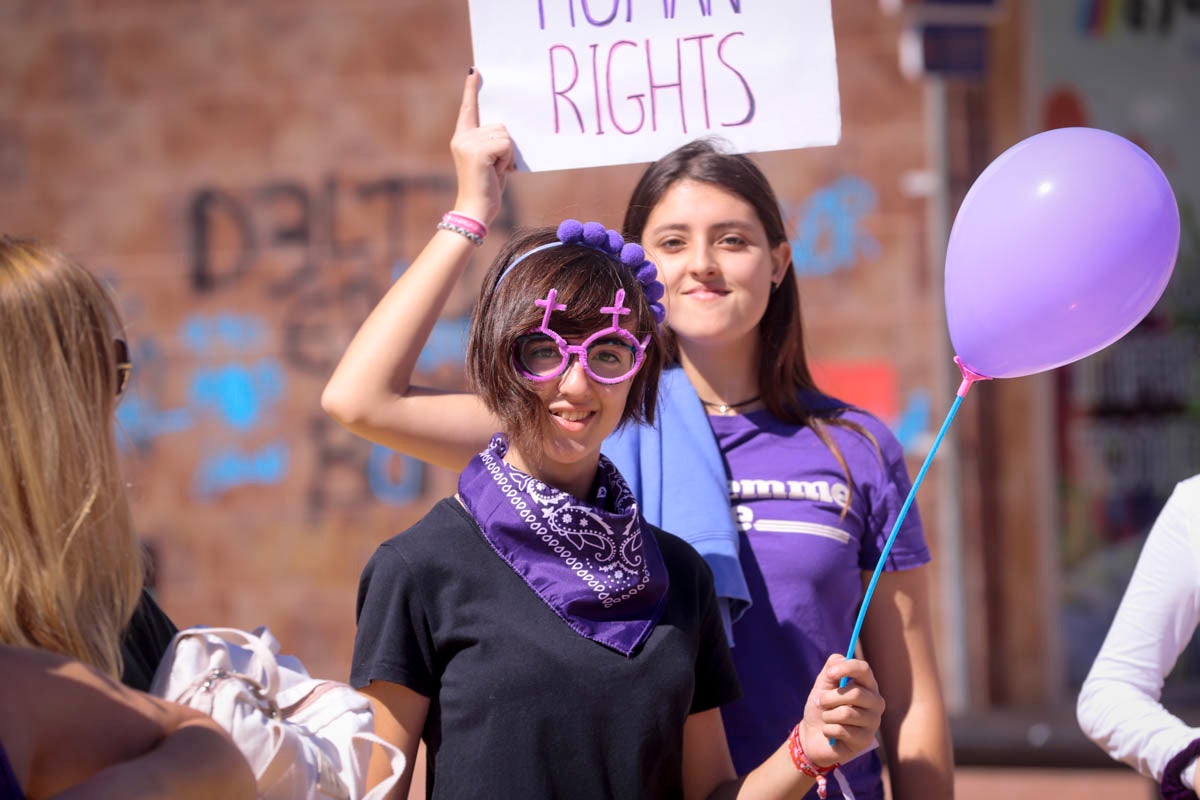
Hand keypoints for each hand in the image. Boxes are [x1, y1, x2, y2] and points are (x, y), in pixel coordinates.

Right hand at [450, 69, 515, 225]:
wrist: (475, 209)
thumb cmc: (486, 188)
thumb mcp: (490, 161)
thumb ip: (492, 143)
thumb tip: (505, 130)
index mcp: (462, 137)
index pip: (468, 108)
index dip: (471, 89)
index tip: (475, 71)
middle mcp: (462, 137)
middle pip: (499, 125)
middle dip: (506, 146)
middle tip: (497, 167)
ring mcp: (468, 143)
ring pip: (505, 135)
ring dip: (507, 154)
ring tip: (496, 170)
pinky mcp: (478, 151)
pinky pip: (506, 145)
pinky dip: (508, 160)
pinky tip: (498, 172)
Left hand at [798, 654, 884, 768]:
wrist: (812, 735)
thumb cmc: (821, 707)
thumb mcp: (823, 684)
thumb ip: (831, 668)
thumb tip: (840, 659)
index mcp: (867, 685)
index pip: (864, 669)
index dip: (847, 668)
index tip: (830, 674)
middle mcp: (875, 703)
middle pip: (856, 693)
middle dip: (830, 697)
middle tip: (820, 702)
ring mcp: (873, 723)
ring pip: (846, 713)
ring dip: (827, 715)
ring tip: (827, 718)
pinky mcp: (865, 741)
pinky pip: (841, 731)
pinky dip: (828, 730)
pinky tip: (830, 733)